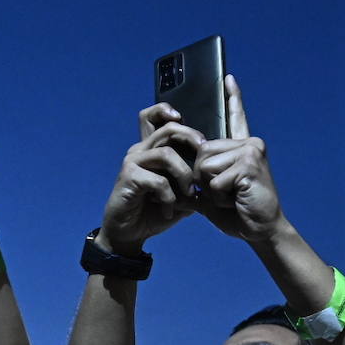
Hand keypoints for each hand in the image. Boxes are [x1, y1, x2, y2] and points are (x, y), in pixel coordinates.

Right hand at [97, 105, 203, 254]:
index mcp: (151, 149)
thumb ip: (194, 182)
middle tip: (204, 152)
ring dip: (184, 175)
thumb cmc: (153, 212)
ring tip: (190, 194)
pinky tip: (169, 210)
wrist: (129, 234)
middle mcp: (140, 150)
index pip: (153, 116)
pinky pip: (158, 181)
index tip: (184, 119)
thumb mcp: (180, 195)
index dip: (166, 110)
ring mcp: (133, 162)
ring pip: (166, 154)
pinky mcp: (128, 177)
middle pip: (168, 129)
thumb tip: (216, 174)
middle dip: (190, 138)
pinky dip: (169, 197)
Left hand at [192, 76, 289, 244]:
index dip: (232, 98)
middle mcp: (248, 143)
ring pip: (205, 166)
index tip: (228, 77)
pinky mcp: (249, 164)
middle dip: (204, 178)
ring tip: (232, 196)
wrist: (260, 230)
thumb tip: (173, 171)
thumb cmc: (238, 212)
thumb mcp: (211, 193)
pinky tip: (236, 199)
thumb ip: (196, 179)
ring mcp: (250, 151)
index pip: (235, 118)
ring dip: (212, 189)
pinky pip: (214, 180)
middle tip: (227, 192)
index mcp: (241, 147)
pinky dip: (219, 197)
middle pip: (201, 151)